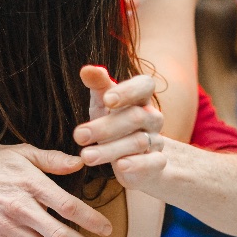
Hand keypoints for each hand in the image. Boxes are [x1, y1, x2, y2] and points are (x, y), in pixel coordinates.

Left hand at [74, 66, 165, 188]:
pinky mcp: (157, 163)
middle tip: (78, 135)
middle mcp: (153, 117)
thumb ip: (98, 85)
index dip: (128, 91)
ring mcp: (157, 140)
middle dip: (106, 127)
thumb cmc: (115, 124)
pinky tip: (120, 166)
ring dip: (110, 149)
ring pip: (139, 142)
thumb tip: (86, 69)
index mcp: (141, 98)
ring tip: (86, 156)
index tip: (107, 99)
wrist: (132, 160)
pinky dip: (137, 164)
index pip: (144, 86)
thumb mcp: (103, 104)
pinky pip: (153, 162)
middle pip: (136, 117)